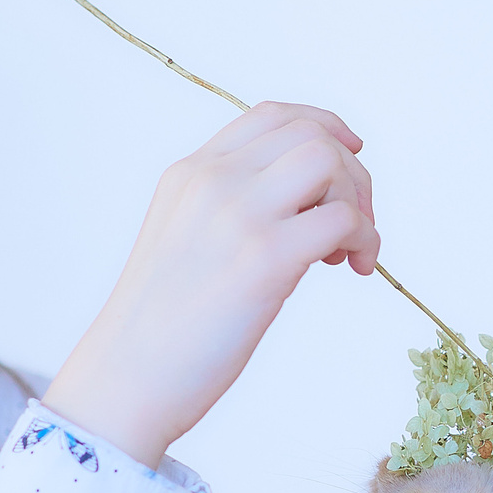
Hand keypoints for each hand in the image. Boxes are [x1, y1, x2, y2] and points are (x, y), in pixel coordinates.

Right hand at [42, 103, 377, 465]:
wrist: (127, 377)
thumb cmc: (161, 326)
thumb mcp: (185, 240)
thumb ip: (229, 210)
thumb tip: (305, 209)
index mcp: (190, 173)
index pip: (272, 115)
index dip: (324, 127)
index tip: (349, 156)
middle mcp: (213, 181)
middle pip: (311, 134)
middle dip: (351, 173)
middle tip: (353, 225)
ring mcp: (239, 215)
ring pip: (329, 163)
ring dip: (358, 201)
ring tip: (345, 251)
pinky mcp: (265, 258)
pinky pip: (343, 219)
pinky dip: (365, 238)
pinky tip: (352, 268)